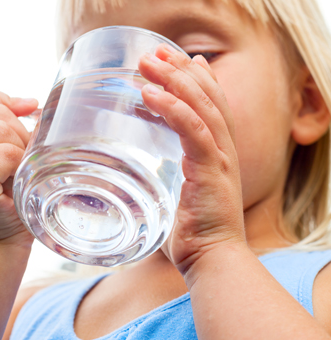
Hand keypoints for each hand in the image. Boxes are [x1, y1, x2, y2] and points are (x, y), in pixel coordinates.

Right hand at [0, 88, 37, 246]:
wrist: (0, 242)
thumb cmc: (11, 202)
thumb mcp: (10, 160)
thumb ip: (12, 131)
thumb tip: (32, 104)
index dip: (9, 101)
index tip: (30, 113)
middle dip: (23, 137)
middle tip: (21, 167)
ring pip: (2, 130)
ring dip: (21, 152)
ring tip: (16, 176)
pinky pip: (4, 153)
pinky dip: (18, 166)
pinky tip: (14, 185)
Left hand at [138, 44, 245, 276]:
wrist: (213, 260)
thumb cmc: (194, 235)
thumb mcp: (180, 200)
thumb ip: (168, 184)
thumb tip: (142, 182)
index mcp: (216, 155)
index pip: (211, 106)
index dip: (196, 81)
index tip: (175, 62)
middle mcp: (223, 151)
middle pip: (206, 98)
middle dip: (180, 71)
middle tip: (154, 53)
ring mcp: (219, 159)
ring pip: (201, 107)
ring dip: (175, 80)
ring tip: (148, 62)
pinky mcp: (211, 170)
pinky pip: (192, 130)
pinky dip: (173, 108)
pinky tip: (151, 93)